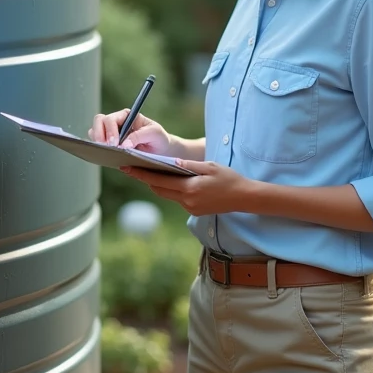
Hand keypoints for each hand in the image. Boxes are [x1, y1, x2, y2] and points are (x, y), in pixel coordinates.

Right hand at [89, 109, 171, 153]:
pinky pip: (97, 145)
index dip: (110, 131)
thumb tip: (123, 145)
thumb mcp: (154, 133)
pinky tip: (106, 156)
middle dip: (99, 135)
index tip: (115, 144)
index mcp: (126, 116)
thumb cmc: (158, 138)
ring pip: (94, 132)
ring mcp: (111, 133)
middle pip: (98, 122)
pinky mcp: (109, 145)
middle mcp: (116, 122)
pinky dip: (98, 149)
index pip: (110, 119)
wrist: (161, 150)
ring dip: (97, 142)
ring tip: (106, 152)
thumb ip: (139, 136)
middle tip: (106, 148)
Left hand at [121, 159, 250, 216]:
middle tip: (134, 168)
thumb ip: (188, 165)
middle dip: (146, 179)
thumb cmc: (229, 178)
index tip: (127, 168)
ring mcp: (190, 208)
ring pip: (167, 195)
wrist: (244, 197)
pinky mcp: (194, 211)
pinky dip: (171, 190)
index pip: (159, 181)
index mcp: (190, 188)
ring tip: (149, 172)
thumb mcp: (210, 166)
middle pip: (159, 190)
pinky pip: (177, 199)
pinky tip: (170, 181)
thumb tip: (170, 161)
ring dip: (159, 185)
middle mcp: (187, 201)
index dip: (141, 174)